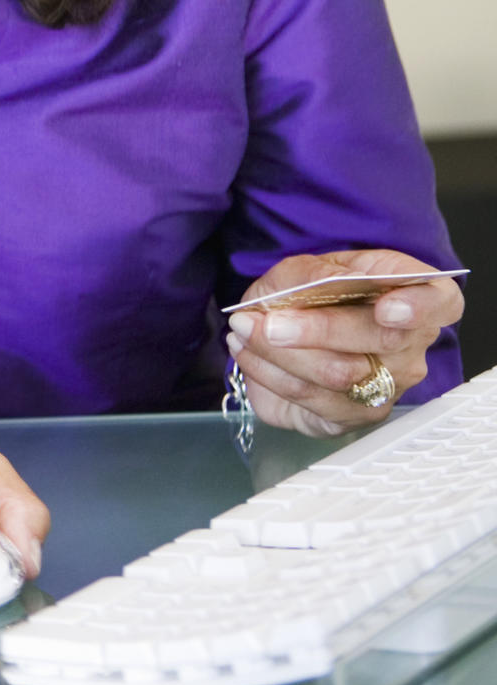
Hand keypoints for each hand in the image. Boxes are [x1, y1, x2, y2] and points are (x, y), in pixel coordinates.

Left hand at [229, 249, 461, 435]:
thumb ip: (316, 273)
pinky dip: (269, 372)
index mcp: (413, 295)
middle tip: (270, 322)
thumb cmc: (305, 296)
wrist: (279, 332)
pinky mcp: (357, 414)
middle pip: (383, 339)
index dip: (418, 307)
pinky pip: (311, 398)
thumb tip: (335, 281)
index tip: (388, 309)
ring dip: (280, 352)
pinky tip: (248, 352)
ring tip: (244, 329)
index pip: (439, 302)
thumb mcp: (301, 270)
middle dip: (318, 329)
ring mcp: (389, 383)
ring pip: (340, 373)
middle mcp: (411, 344)